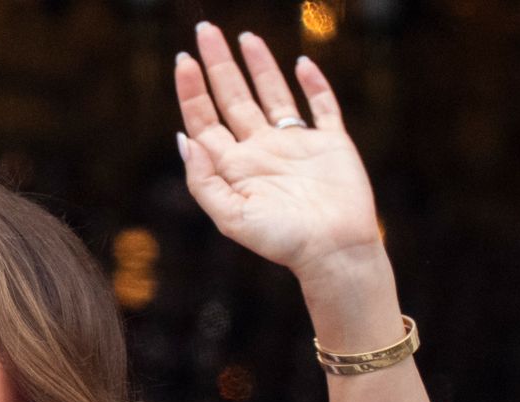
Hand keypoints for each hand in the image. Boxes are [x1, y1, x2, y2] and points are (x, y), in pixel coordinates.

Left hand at [174, 23, 381, 285]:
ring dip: (259, 66)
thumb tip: (186, 139)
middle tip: (204, 30)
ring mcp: (297, 145)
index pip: (205, 119)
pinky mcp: (332, 144)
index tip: (184, 60)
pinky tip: (302, 64)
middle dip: (217, 65)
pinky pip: (322, 107)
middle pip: (233, 98)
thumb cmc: (282, 241)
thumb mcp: (230, 217)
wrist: (334, 252)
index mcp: (235, 167)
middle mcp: (262, 151)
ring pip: (274, 96)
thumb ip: (204, 181)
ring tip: (245, 37)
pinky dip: (314, 85)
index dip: (192, 90)